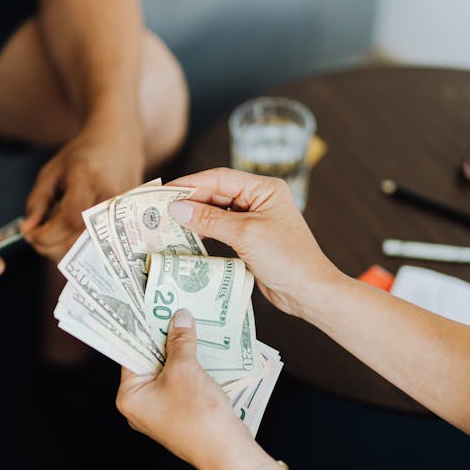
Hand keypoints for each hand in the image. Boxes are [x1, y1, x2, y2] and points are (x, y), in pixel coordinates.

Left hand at [22, 125, 144, 262]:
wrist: (120, 144)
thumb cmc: (82, 157)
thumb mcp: (52, 172)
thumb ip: (37, 202)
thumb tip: (27, 232)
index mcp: (87, 177)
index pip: (69, 219)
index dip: (47, 234)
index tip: (30, 234)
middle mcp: (109, 196)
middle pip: (81, 239)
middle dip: (52, 248)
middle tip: (38, 240)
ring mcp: (124, 210)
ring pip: (91, 249)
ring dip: (66, 252)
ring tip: (54, 237)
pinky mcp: (130, 220)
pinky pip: (102, 247)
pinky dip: (81, 249)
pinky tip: (71, 238)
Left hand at [117, 309, 252, 469]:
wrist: (226, 451)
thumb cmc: (198, 414)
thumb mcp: (186, 369)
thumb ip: (180, 341)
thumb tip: (179, 318)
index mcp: (129, 397)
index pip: (130, 354)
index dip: (143, 329)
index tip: (152, 308)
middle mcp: (140, 406)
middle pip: (149, 362)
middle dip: (164, 339)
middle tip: (175, 312)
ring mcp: (160, 412)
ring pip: (167, 373)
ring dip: (179, 352)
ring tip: (191, 326)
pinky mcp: (179, 415)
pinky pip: (180, 384)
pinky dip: (189, 369)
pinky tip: (202, 351)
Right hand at [167, 167, 343, 319]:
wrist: (309, 291)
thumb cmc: (287, 259)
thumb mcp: (245, 235)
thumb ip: (209, 220)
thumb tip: (177, 207)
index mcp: (265, 188)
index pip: (220, 178)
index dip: (190, 184)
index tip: (164, 192)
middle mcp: (260, 200)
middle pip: (216, 193)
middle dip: (189, 201)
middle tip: (160, 210)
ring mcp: (255, 220)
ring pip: (217, 212)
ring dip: (195, 217)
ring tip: (168, 223)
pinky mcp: (250, 240)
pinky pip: (221, 230)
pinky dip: (204, 232)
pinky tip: (188, 237)